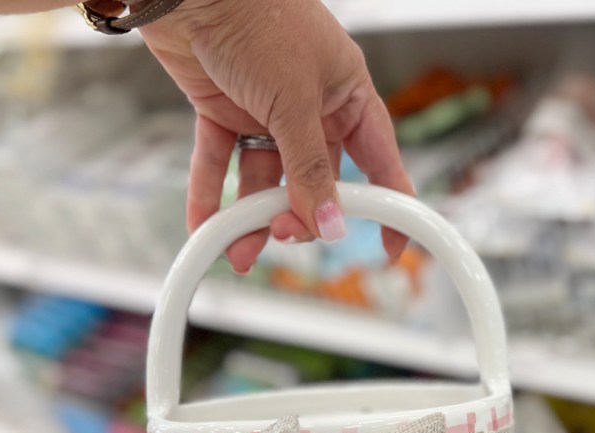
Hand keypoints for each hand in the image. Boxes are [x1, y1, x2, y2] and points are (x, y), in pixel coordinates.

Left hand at [139, 0, 411, 272]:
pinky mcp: (222, 110)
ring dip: (252, 217)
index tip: (390, 246)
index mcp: (347, 95)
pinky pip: (219, 163)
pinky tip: (205, 227)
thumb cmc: (258, 18)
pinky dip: (211, 194)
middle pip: (315, 179)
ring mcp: (265, 111)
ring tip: (239, 248)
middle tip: (285, 233)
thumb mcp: (294, 101)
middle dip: (300, 214)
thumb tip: (329, 222)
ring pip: (265, 179)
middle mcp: (310, 106)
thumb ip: (310, 167)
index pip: (379, 159)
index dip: (387, 203)